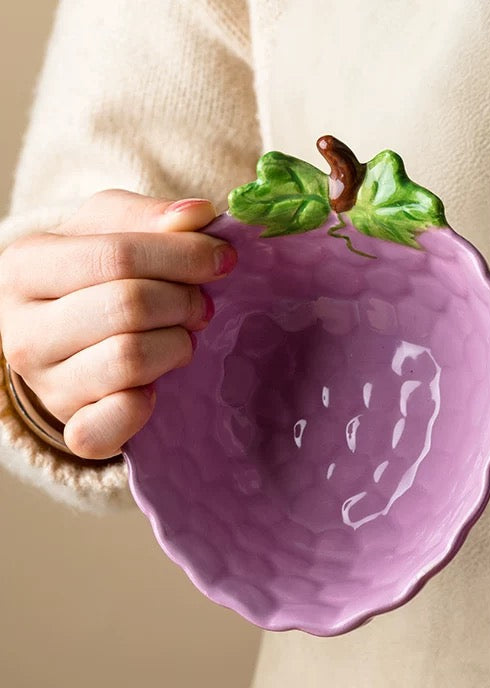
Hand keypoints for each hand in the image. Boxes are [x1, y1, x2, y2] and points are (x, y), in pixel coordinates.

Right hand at [0, 190, 236, 459]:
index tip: (224, 259)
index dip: (184, 256)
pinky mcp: (73, 428)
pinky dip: (144, 406)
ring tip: (181, 337)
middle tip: (202, 305)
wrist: (64, 345)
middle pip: (128, 307)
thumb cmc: (92, 278)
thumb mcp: (110, 231)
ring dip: (176, 346)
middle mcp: (23, 329)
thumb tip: (197, 215)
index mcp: (25, 267)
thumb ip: (151, 217)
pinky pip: (113, 424)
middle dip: (184, 302)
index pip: (116, 256)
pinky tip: (156, 388)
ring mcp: (45, 384)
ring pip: (131, 359)